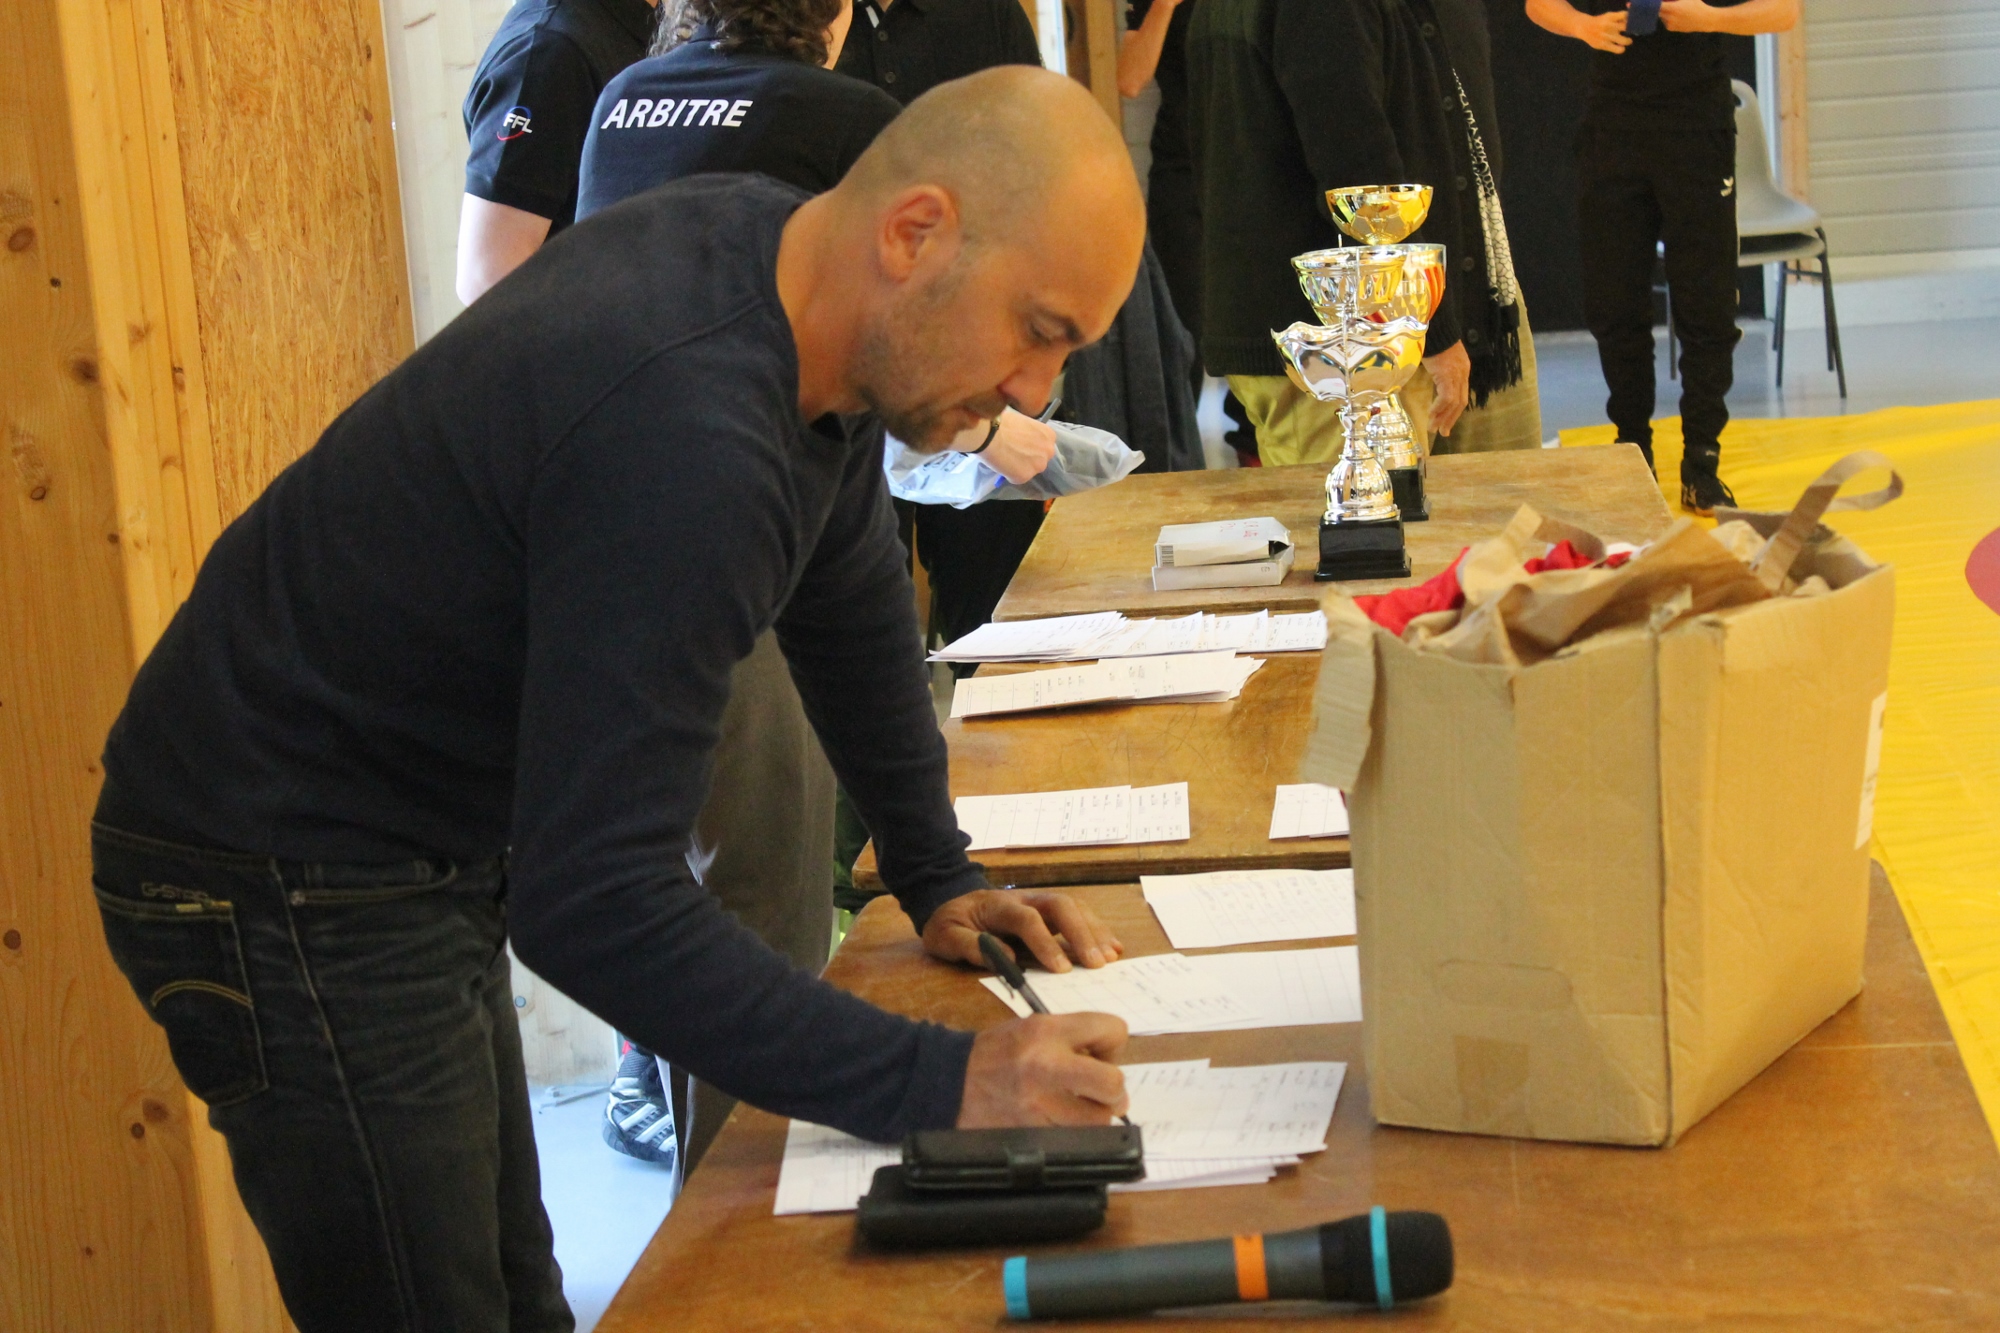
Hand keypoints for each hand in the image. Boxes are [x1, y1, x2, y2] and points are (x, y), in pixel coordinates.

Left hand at [923, 888, 1124, 971]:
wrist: (950, 903)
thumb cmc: (949, 924)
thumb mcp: (943, 937)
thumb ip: (968, 947)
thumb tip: (1006, 960)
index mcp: (997, 905)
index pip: (1026, 918)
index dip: (1045, 943)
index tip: (1061, 970)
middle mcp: (1024, 898)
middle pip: (1060, 905)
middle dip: (1081, 933)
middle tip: (1096, 964)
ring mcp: (1039, 902)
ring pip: (1074, 907)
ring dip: (1094, 931)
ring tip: (1110, 958)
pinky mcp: (1049, 913)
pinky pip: (1078, 916)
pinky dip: (1098, 931)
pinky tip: (1114, 948)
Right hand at [951, 408, 1057, 483]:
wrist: (991, 433)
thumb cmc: (1003, 422)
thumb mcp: (1023, 422)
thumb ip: (1029, 434)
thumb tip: (1022, 440)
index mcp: (1049, 436)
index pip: (1044, 446)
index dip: (1031, 446)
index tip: (1022, 445)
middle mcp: (1048, 452)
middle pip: (1040, 459)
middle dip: (1029, 459)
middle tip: (1014, 454)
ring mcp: (1038, 466)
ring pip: (1029, 470)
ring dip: (1020, 467)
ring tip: (1005, 459)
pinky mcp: (1025, 477)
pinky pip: (1017, 478)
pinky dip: (1010, 475)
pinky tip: (1001, 465)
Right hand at [958, 1013, 1129, 1125]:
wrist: (949, 1081)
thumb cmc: (996, 1054)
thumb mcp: (1033, 1027)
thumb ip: (1073, 1038)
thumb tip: (1112, 1063)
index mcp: (1047, 1031)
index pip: (1113, 1031)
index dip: (1112, 1045)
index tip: (1098, 1055)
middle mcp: (1045, 1065)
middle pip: (1113, 1082)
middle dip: (1113, 1090)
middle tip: (1102, 1093)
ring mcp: (1038, 1104)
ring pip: (1098, 1119)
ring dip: (1095, 1116)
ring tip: (1078, 1109)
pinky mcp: (1031, 1133)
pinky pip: (1075, 1139)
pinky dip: (1076, 1134)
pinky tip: (1060, 1123)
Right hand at [1423, 340, 1471, 437]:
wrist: (1435, 328)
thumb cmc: (1434, 340)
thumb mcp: (1439, 358)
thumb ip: (1440, 370)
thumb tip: (1432, 378)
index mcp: (1462, 370)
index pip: (1461, 396)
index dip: (1454, 411)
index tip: (1446, 422)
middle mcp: (1463, 374)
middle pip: (1460, 403)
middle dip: (1450, 419)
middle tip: (1443, 433)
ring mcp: (1457, 375)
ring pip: (1453, 403)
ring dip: (1443, 418)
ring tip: (1435, 429)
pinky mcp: (1448, 376)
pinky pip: (1446, 398)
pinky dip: (1439, 408)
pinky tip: (1431, 416)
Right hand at [1577, 8, 1631, 50]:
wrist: (1584, 28)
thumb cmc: (1600, 22)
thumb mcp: (1609, 16)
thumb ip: (1619, 19)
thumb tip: (1631, 23)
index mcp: (1610, 17)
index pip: (1625, 16)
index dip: (1631, 19)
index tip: (1631, 22)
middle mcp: (1609, 26)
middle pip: (1626, 27)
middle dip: (1631, 30)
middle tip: (1631, 32)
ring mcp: (1606, 36)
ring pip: (1624, 40)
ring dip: (1628, 41)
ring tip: (1628, 41)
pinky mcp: (1603, 45)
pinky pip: (1618, 49)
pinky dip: (1621, 49)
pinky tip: (1621, 48)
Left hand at [1658, 1, 1721, 31]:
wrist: (1704, 19)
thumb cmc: (1696, 5)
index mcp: (1673, 8)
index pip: (1657, 5)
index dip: (1655, 2)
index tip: (1655, 0)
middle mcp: (1669, 17)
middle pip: (1657, 11)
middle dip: (1659, 6)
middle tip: (1663, 2)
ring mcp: (1669, 24)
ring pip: (1661, 16)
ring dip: (1663, 11)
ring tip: (1671, 8)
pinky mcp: (1670, 28)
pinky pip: (1665, 21)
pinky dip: (1667, 17)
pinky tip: (1674, 14)